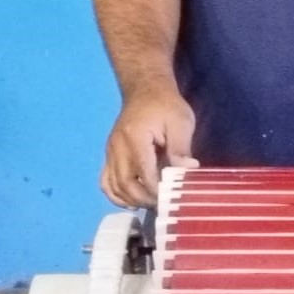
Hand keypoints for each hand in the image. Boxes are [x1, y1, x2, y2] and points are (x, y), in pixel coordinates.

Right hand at [100, 84, 197, 208]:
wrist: (145, 90)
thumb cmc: (166, 105)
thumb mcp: (181, 121)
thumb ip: (181, 147)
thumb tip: (187, 170)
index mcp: (135, 138)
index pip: (143, 174)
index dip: (156, 190)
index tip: (170, 197)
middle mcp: (117, 147)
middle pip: (125, 184)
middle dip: (145, 199)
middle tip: (164, 203)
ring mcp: (110, 152)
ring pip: (113, 186)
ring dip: (132, 200)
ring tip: (152, 202)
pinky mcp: (110, 155)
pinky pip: (106, 181)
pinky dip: (116, 195)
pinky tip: (132, 200)